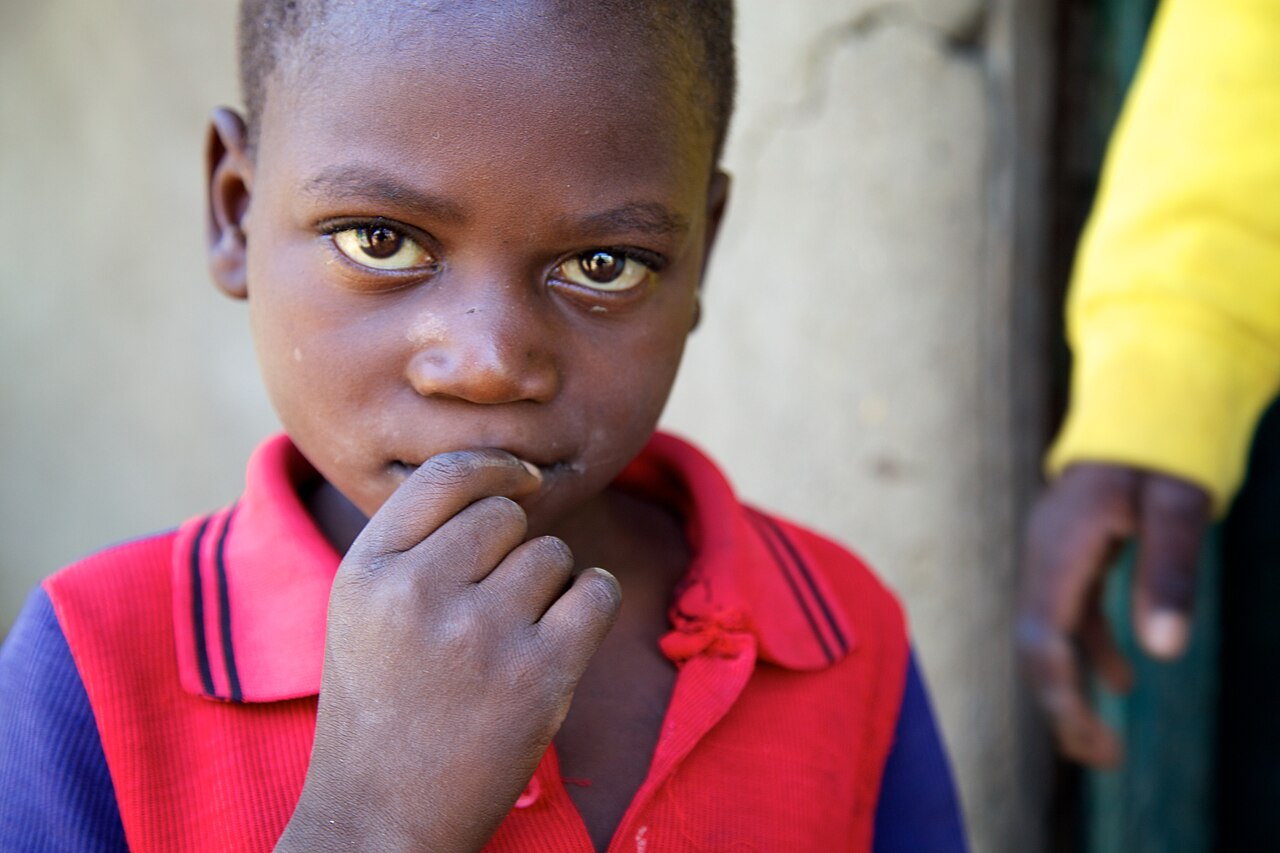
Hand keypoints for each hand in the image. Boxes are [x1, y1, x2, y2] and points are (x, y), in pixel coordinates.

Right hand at [277, 450, 621, 851]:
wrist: (380, 819)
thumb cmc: (379, 707)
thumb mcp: (361, 611)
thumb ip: (415, 542)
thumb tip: (504, 479)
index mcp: (368, 570)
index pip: (448, 474)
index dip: (497, 467)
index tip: (521, 479)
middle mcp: (420, 591)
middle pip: (507, 515)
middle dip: (512, 548)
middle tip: (490, 607)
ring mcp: (482, 633)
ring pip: (552, 554)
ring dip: (548, 586)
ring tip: (509, 639)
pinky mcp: (539, 675)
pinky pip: (597, 591)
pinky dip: (592, 602)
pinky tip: (565, 633)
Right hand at [1017, 463, 1209, 766]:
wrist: (1145, 391)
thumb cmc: (1164, 443)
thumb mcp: (1179, 503)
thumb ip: (1170, 572)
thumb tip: (1165, 656)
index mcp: (1058, 546)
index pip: (1041, 637)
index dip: (1062, 695)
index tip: (1096, 741)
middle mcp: (1043, 554)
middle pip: (1034, 646)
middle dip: (1062, 705)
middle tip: (1104, 757)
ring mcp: (1052, 554)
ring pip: (1046, 635)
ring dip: (1074, 687)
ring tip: (1107, 741)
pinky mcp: (1070, 553)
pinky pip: (1068, 616)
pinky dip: (1091, 654)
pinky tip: (1126, 680)